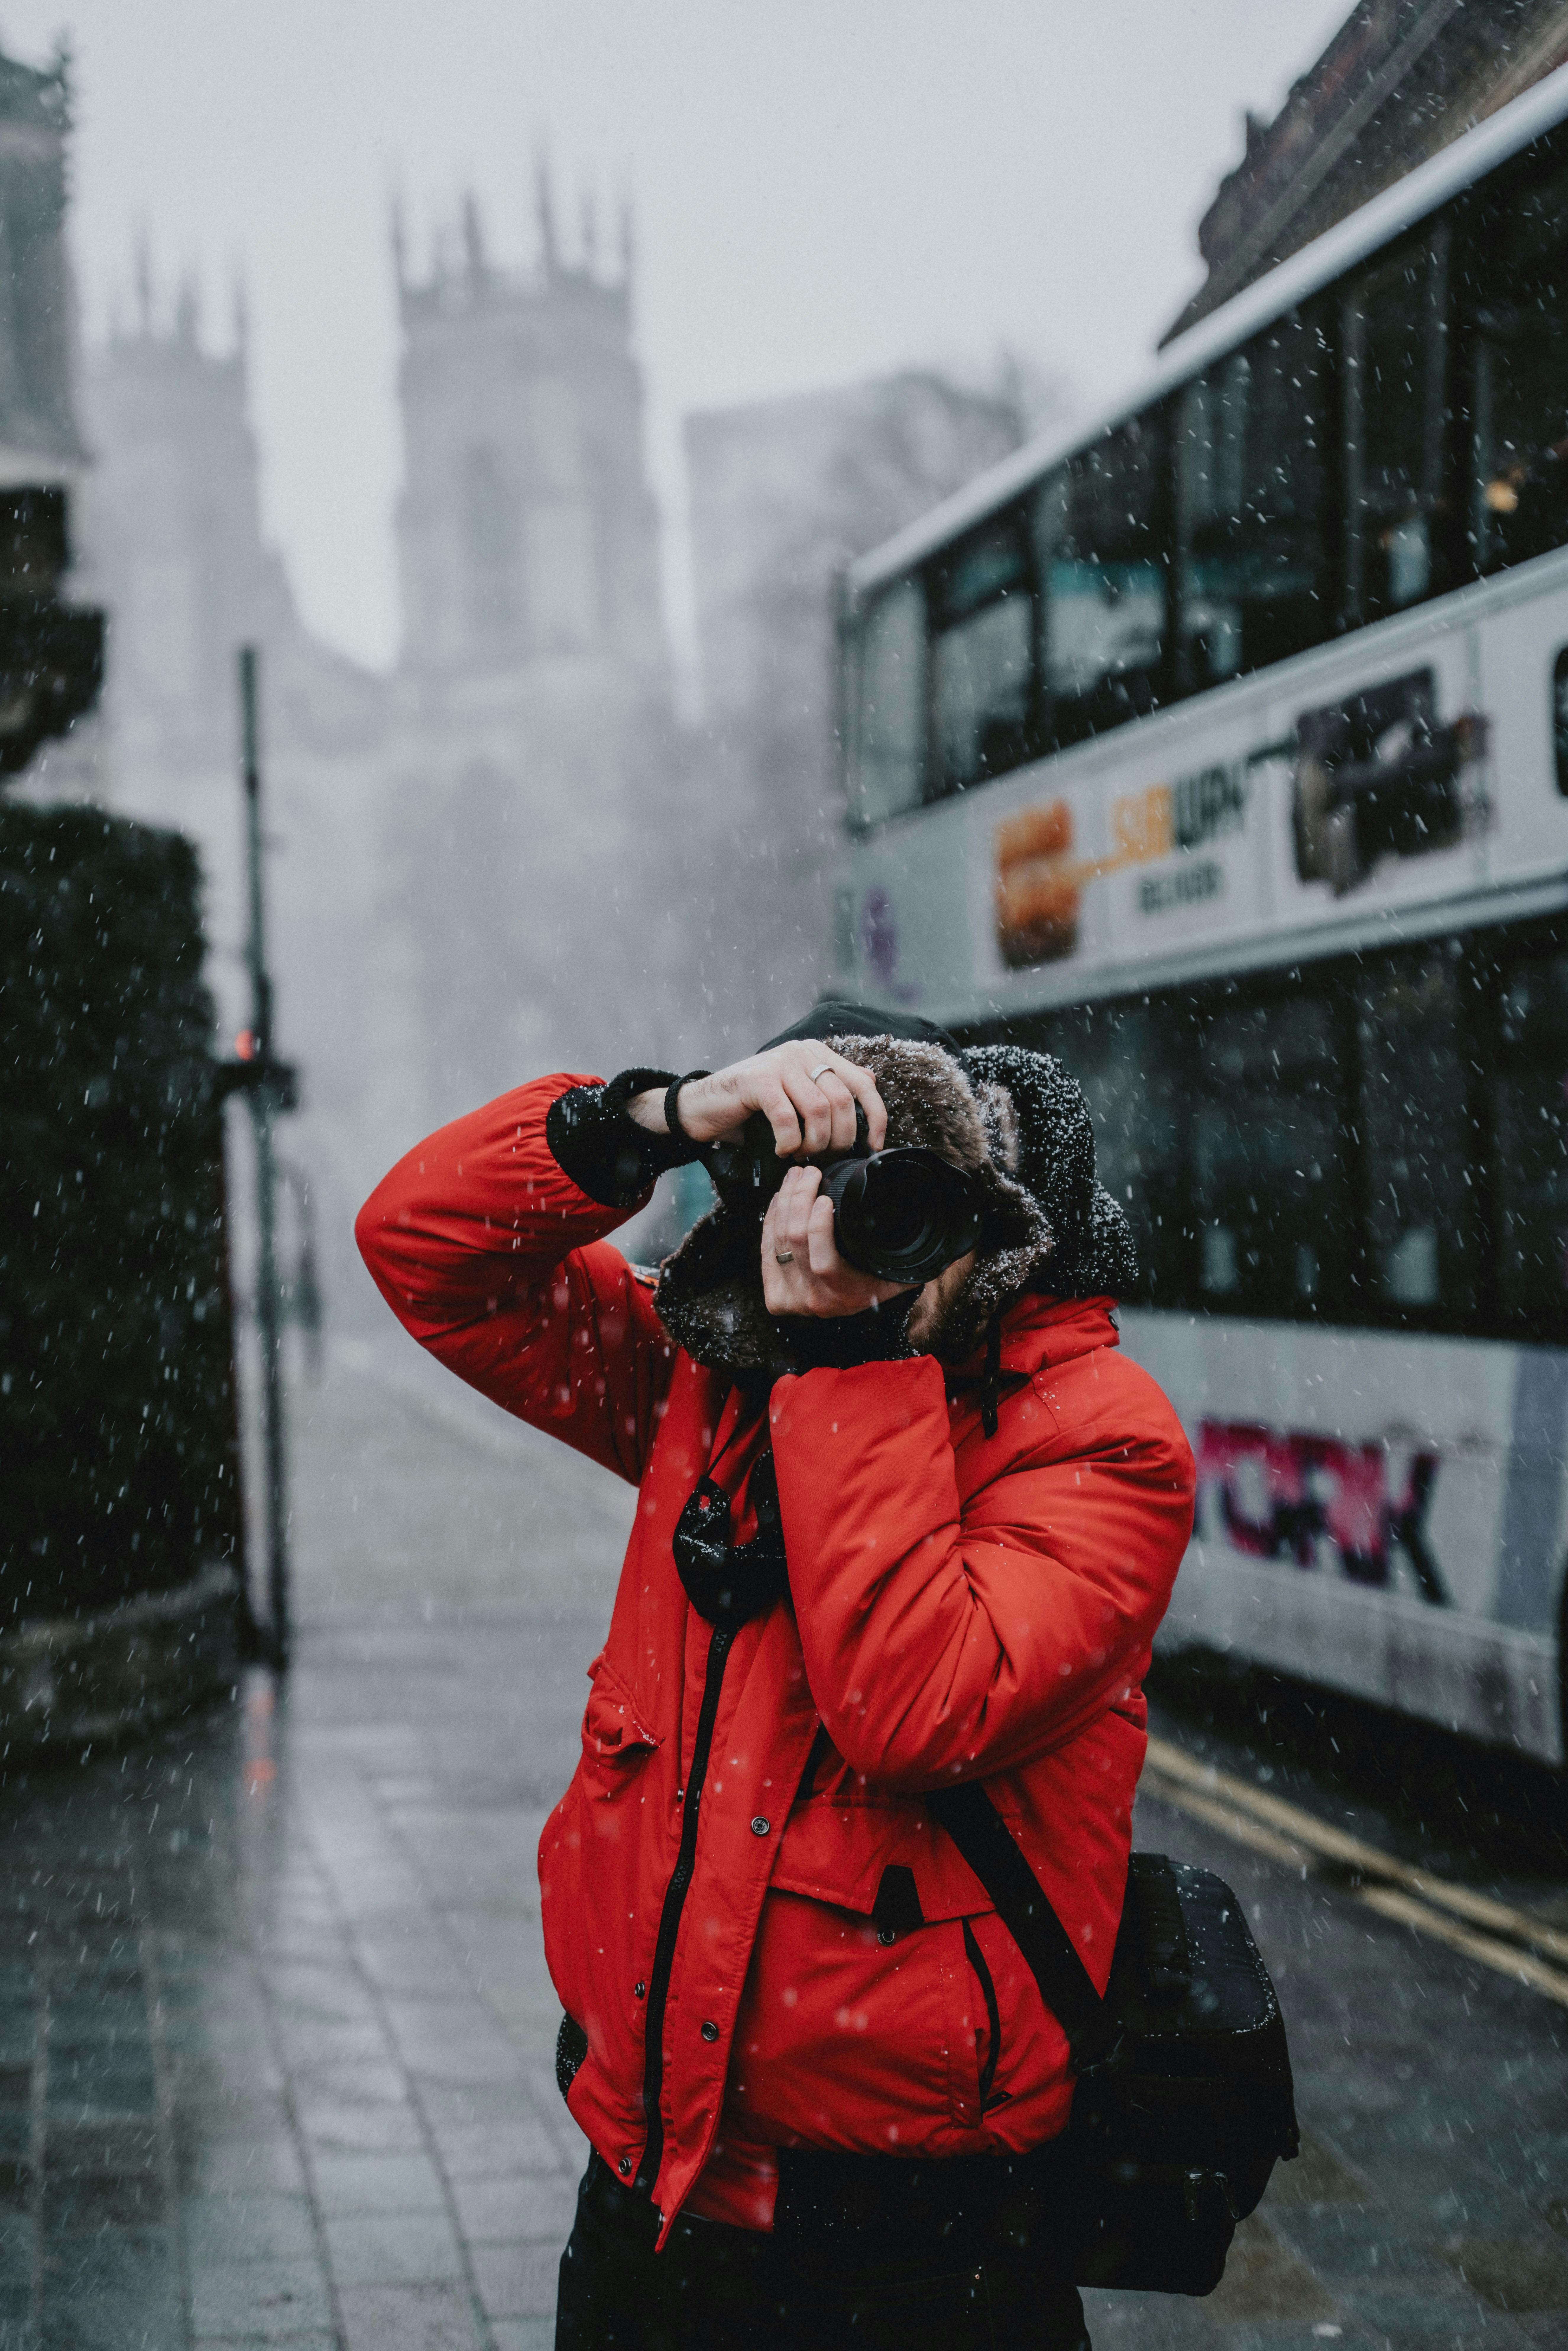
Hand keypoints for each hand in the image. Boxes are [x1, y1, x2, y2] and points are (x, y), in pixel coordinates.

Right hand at [627, 1040, 886, 1155]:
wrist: (702, 1107)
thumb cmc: (753, 1107)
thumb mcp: (797, 1093)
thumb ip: (830, 1085)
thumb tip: (871, 1080)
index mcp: (817, 1054)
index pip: (862, 1082)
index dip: (876, 1116)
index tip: (873, 1145)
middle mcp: (801, 1052)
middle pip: (843, 1100)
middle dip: (840, 1137)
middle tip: (825, 1156)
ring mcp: (779, 1063)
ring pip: (819, 1109)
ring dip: (815, 1143)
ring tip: (802, 1154)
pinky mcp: (757, 1080)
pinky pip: (787, 1117)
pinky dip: (789, 1142)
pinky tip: (783, 1151)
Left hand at [760, 1165, 912, 1318]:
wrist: (853, 1305)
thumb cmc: (877, 1280)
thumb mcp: (899, 1273)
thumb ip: (917, 1259)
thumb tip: (946, 1245)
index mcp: (845, 1296)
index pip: (824, 1264)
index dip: (819, 1228)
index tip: (825, 1198)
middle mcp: (814, 1302)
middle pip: (794, 1244)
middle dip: (798, 1199)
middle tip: (809, 1173)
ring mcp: (791, 1299)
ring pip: (777, 1242)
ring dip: (784, 1201)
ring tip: (796, 1176)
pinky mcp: (774, 1294)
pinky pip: (766, 1248)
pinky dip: (772, 1218)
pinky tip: (781, 1197)